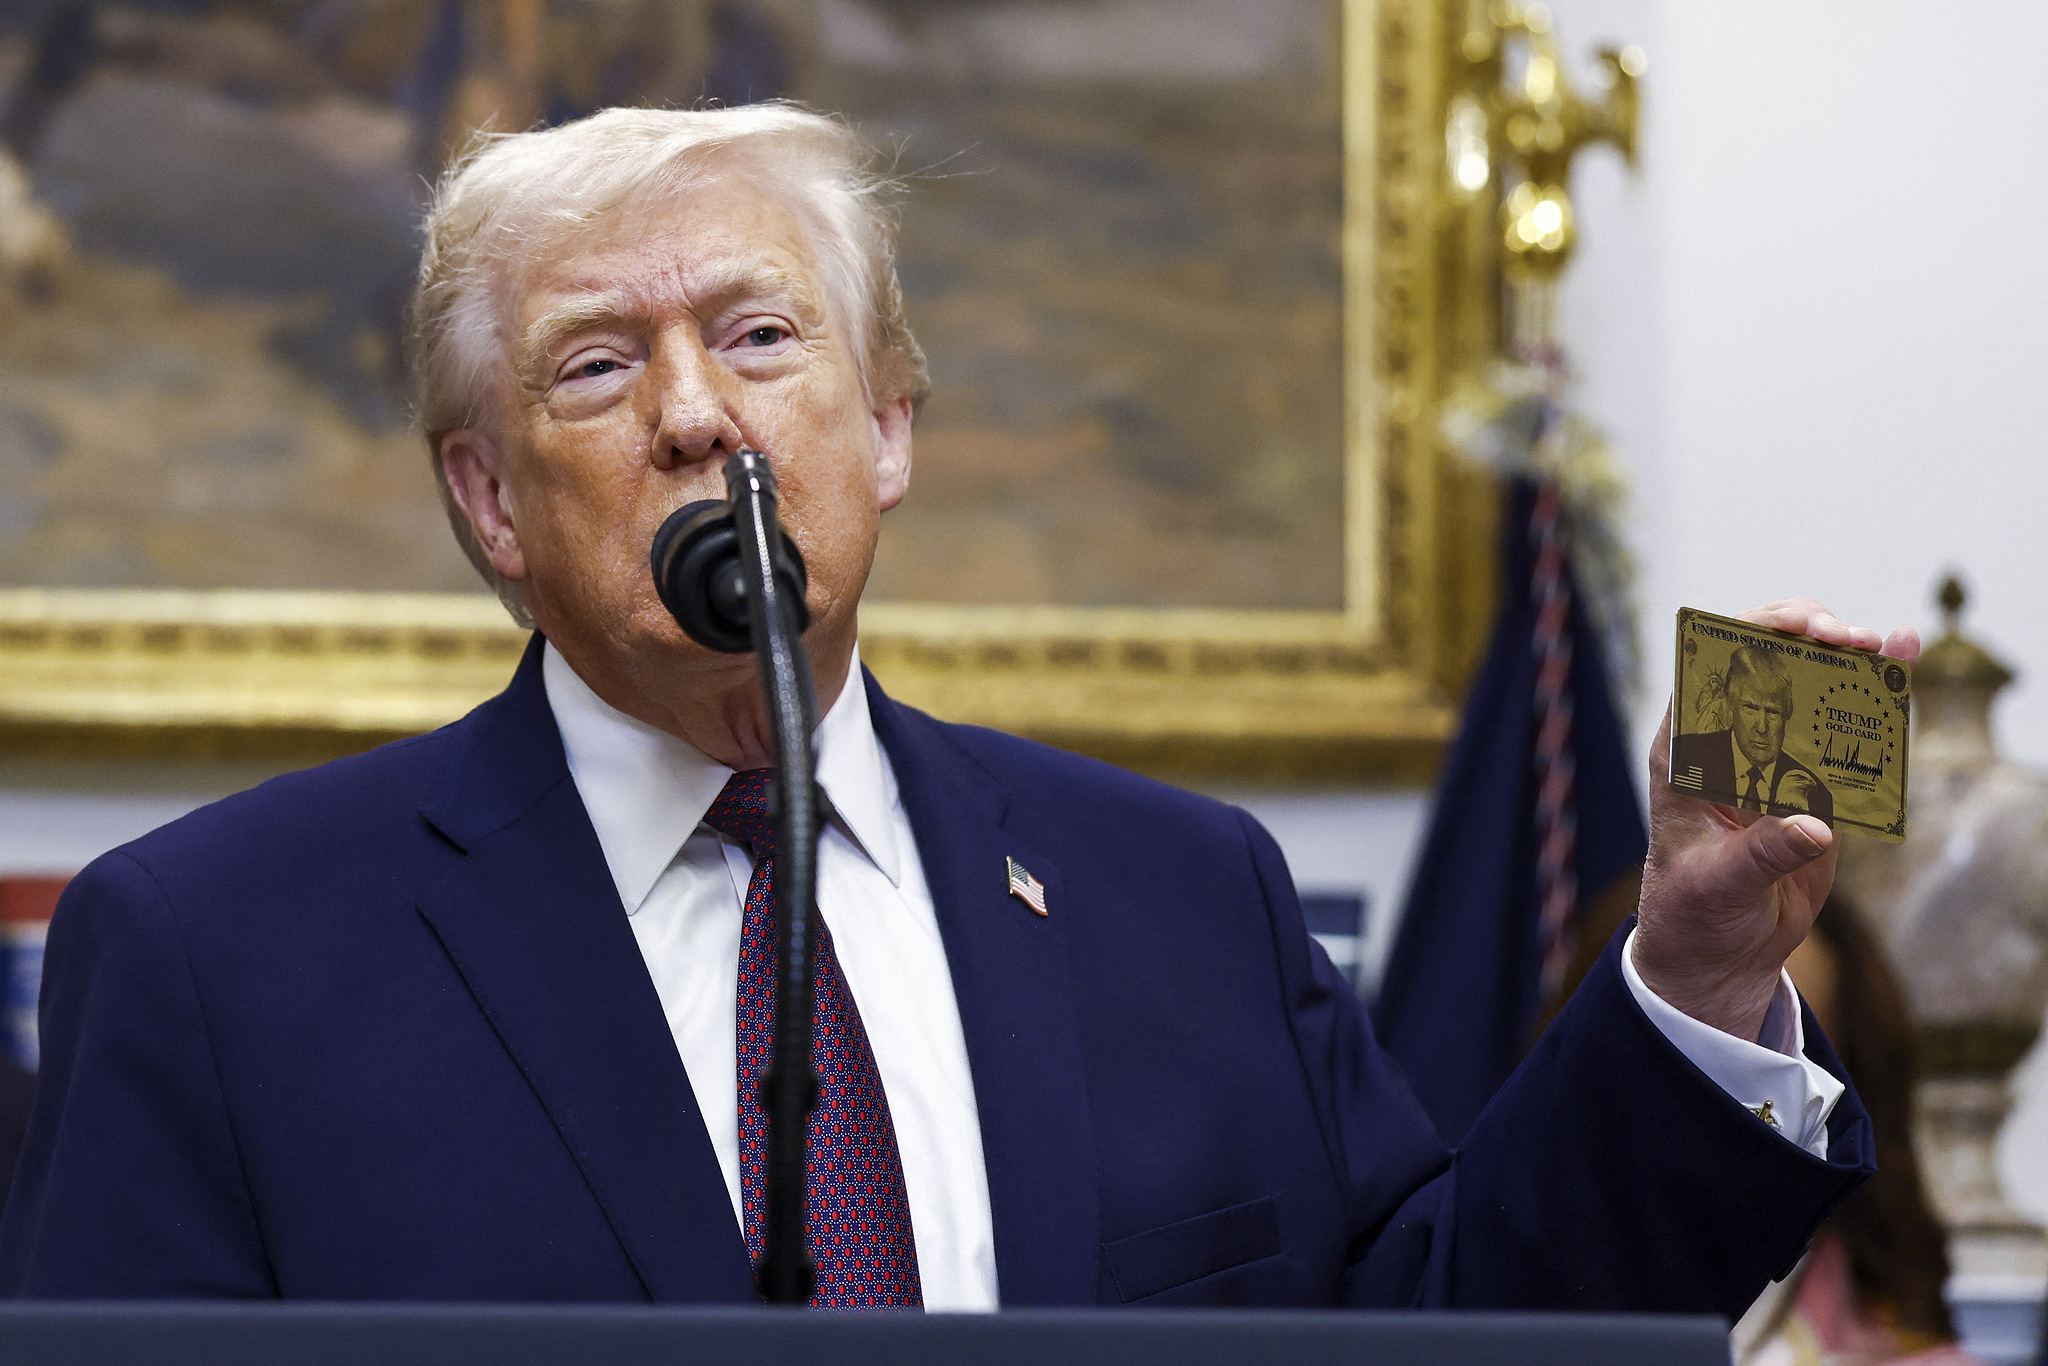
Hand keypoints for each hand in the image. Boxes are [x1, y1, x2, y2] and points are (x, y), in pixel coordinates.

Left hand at [1634, 599, 1918, 1039]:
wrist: (1717, 950)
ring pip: (1811, 685)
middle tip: (1851, 639)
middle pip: (1765, 662)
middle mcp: (1728, 741)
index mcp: (1688, 751)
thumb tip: (1816, 827)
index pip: (1709, 669)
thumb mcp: (1721, 884)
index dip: (1752, 635)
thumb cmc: (1695, 911)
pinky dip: (1876, 695)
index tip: (1799, 631)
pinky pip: (1847, 728)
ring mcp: (1775, 756)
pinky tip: (1902, 663)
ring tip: (1886, 643)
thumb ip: (1765, 854)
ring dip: (1848, 656)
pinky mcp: (1816, 780)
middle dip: (1807, 634)